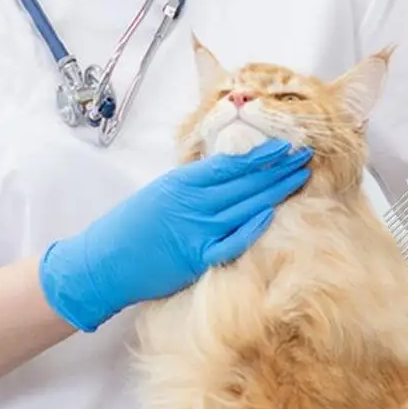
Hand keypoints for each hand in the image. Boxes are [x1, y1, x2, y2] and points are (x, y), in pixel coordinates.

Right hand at [39, 139, 311, 331]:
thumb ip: (194, 185)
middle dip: (278, 168)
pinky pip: (231, 242)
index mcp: (181, 183)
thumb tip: (228, 174)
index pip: (231, 163)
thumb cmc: (130, 228)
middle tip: (305, 156)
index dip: (261, 154)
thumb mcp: (160, 194)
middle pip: (244, 182)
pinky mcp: (196, 260)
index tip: (285, 145)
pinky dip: (251, 228)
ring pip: (244, 206)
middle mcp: (192, 203)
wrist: (102, 263)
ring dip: (275, 191)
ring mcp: (196, 231)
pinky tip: (272, 215)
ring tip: (300, 178)